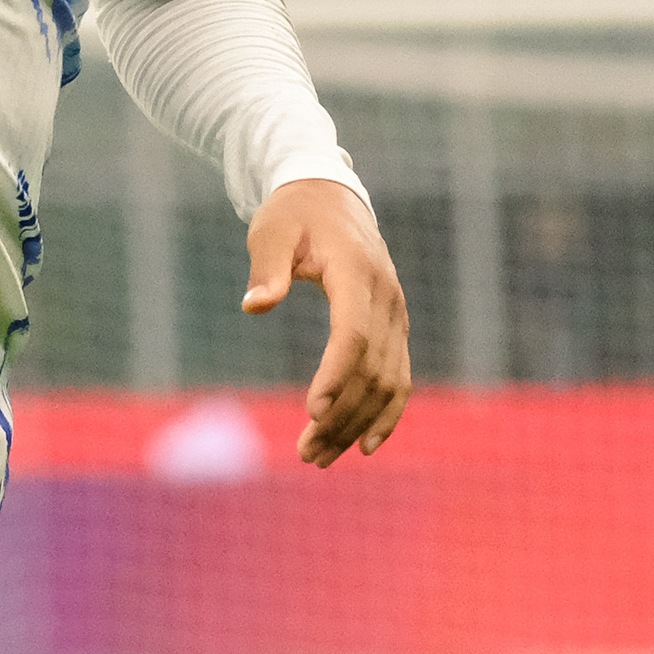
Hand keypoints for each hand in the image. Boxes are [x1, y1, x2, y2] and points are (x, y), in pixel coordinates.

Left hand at [244, 178, 410, 465]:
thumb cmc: (293, 214)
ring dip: (357, 423)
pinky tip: (364, 444)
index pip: (353, 334)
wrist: (331, 196)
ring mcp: (396, 315)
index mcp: (356, 273)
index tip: (311, 411)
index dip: (336, 375)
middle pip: (371, 369)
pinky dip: (388, 413)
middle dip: (341, 415)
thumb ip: (266, 268)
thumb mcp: (270, 231)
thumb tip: (254, 306)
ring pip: (388, 381)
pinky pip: (399, 377)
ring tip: (320, 457)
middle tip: (306, 453)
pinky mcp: (395, 327)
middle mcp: (386, 299)